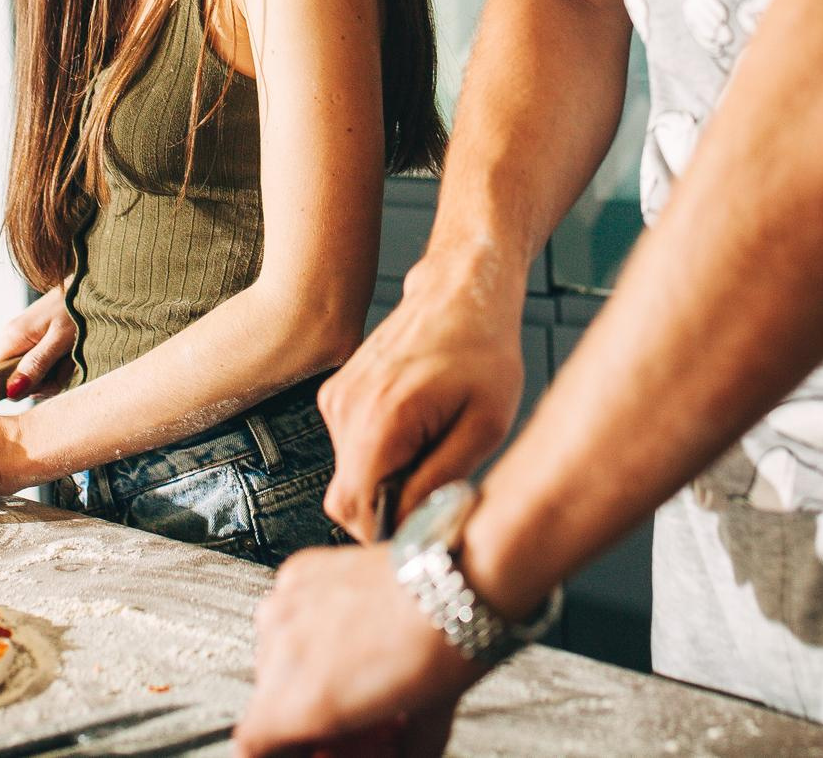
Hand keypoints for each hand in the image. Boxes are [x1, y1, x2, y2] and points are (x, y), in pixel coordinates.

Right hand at [0, 289, 75, 400]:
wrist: (93, 285)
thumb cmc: (77, 306)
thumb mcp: (59, 339)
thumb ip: (36, 365)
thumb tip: (11, 392)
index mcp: (11, 337)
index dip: (14, 389)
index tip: (40, 384)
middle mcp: (13, 338)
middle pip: (16, 380)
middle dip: (42, 383)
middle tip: (64, 368)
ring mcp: (25, 339)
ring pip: (31, 376)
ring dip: (54, 376)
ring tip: (70, 358)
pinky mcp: (37, 340)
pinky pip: (41, 366)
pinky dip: (58, 368)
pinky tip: (70, 357)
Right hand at [234, 544, 477, 756]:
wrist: (459, 579)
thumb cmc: (444, 651)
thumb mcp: (419, 730)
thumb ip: (389, 755)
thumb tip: (388, 755)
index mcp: (300, 702)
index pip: (254, 746)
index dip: (289, 753)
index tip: (319, 747)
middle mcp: (282, 652)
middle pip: (271, 705)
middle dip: (309, 716)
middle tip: (356, 717)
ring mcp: (286, 606)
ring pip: (278, 658)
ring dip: (309, 671)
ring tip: (361, 672)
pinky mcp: (300, 571)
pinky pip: (291, 613)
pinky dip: (314, 627)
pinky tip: (356, 631)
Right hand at [320, 255, 524, 539]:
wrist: (461, 290)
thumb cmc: (483, 350)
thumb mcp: (486, 426)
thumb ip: (442, 481)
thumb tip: (411, 525)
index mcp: (382, 419)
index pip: (357, 512)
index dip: (390, 533)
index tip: (426, 524)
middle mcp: (347, 409)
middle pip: (347, 500)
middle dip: (387, 511)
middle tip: (435, 491)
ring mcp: (337, 399)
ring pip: (349, 477)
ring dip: (386, 480)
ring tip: (432, 448)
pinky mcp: (338, 394)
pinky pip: (351, 450)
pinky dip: (380, 456)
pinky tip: (418, 432)